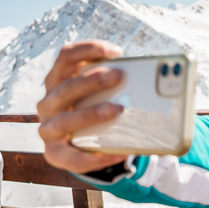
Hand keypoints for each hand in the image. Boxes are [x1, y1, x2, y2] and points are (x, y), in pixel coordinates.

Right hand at [37, 40, 127, 173]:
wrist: (79, 145)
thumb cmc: (94, 109)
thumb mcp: (101, 93)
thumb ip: (117, 84)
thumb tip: (159, 80)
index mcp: (58, 81)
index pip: (65, 57)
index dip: (87, 50)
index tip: (115, 51)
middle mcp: (49, 103)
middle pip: (65, 88)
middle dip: (91, 80)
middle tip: (118, 76)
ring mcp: (49, 129)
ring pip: (64, 121)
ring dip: (91, 113)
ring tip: (118, 110)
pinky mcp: (56, 154)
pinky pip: (74, 157)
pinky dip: (97, 156)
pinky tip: (120, 152)